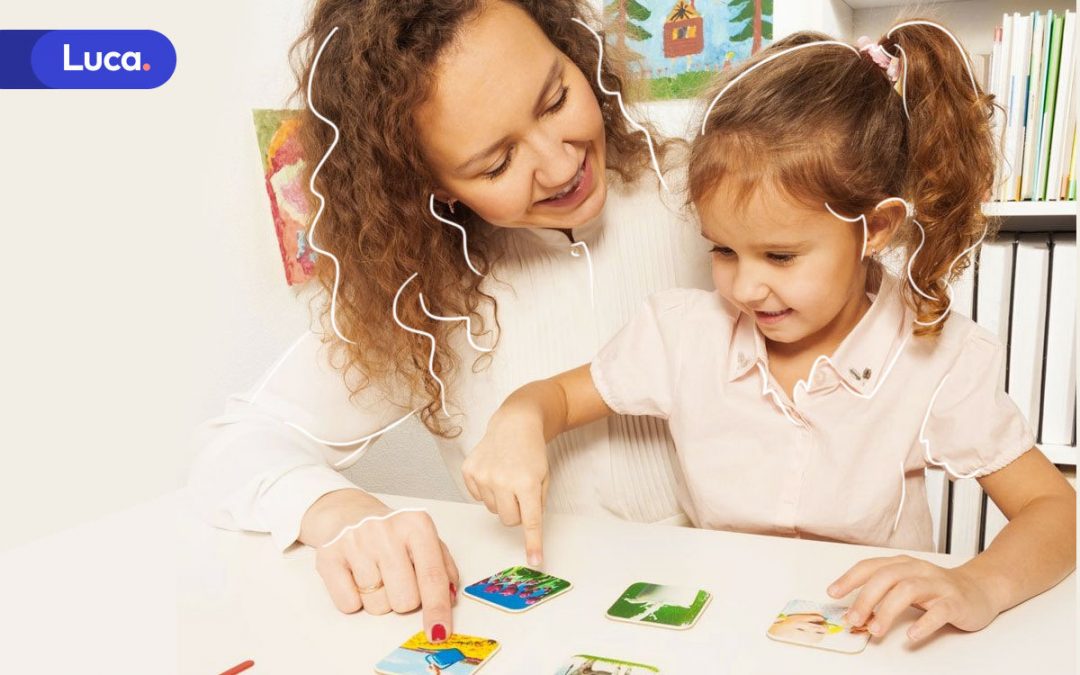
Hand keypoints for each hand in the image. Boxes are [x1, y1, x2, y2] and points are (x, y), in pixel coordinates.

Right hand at [300, 489, 459, 641]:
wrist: (349, 513)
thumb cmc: (393, 533)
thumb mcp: (424, 541)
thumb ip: (443, 568)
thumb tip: (449, 598)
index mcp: (417, 525)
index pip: (432, 577)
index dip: (437, 609)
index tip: (439, 632)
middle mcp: (386, 530)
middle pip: (405, 600)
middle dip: (404, 600)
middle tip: (397, 579)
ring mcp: (355, 542)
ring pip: (377, 606)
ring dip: (379, 599)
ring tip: (376, 574)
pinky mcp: (329, 556)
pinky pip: (348, 604)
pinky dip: (354, 599)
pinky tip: (356, 577)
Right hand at [461, 410, 548, 566]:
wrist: (514, 424)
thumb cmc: (531, 452)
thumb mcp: (543, 477)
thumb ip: (537, 504)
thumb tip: (527, 527)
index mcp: (526, 483)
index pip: (530, 521)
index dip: (533, 543)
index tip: (535, 560)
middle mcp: (503, 481)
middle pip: (509, 520)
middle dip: (516, 512)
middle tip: (520, 493)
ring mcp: (483, 476)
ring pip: (493, 510)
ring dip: (501, 500)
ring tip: (506, 477)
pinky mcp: (469, 471)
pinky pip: (477, 497)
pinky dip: (486, 490)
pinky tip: (493, 472)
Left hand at [828, 554, 1001, 641]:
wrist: (979, 590)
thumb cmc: (936, 589)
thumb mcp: (906, 587)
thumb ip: (882, 596)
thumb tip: (855, 613)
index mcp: (902, 564)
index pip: (870, 566)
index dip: (849, 578)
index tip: (832, 593)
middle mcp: (918, 570)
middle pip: (886, 578)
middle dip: (865, 598)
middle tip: (853, 620)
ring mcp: (938, 585)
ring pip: (908, 590)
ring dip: (887, 611)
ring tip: (875, 630)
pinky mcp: (956, 602)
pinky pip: (939, 611)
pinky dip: (923, 624)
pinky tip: (911, 636)